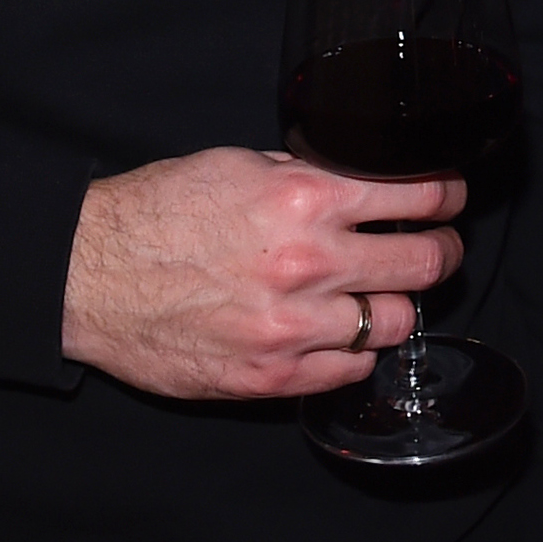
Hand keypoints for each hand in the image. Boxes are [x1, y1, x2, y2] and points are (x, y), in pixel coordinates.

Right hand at [61, 147, 462, 397]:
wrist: (90, 275)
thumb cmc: (158, 213)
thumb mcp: (240, 165)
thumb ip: (306, 175)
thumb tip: (358, 182)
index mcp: (305, 198)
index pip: (417, 195)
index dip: (447, 195)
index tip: (451, 197)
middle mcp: (309, 263)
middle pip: (424, 264)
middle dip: (442, 252)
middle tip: (440, 247)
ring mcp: (293, 327)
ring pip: (393, 324)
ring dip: (396, 307)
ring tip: (384, 294)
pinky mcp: (270, 376)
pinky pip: (347, 371)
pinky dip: (353, 352)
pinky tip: (341, 333)